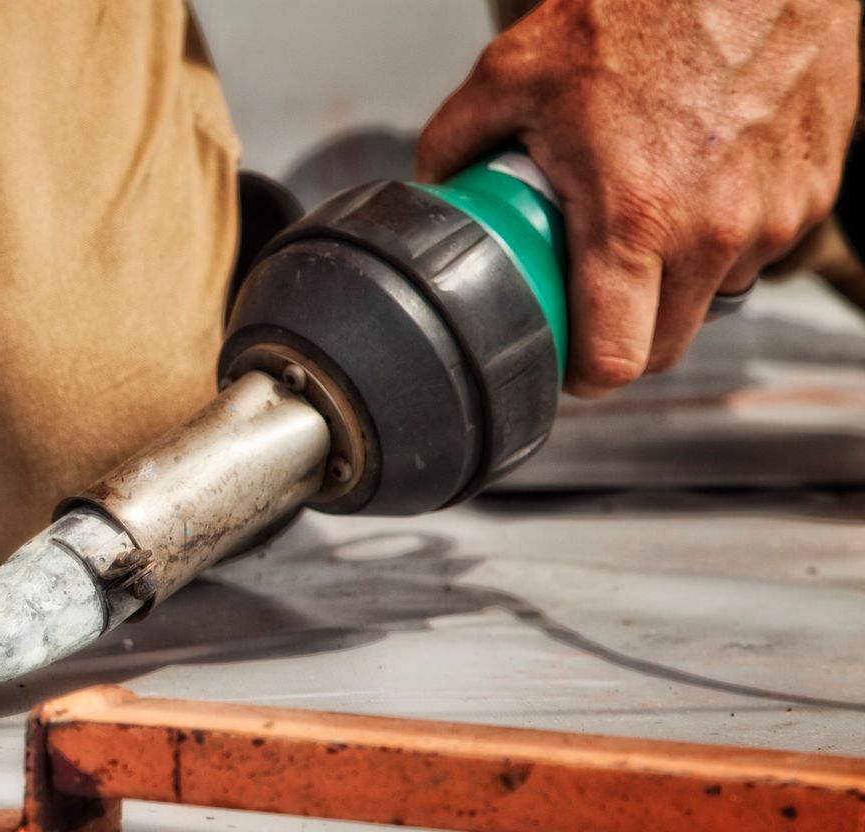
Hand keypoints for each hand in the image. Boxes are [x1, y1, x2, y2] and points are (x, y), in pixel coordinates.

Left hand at [419, 0, 858, 396]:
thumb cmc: (644, 7)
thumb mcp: (515, 71)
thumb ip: (459, 139)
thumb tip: (438, 183)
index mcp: (636, 217)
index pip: (616, 361)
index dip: (581, 375)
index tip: (561, 359)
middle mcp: (715, 230)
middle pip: (665, 346)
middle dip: (622, 334)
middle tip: (588, 291)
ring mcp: (774, 214)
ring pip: (714, 294)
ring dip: (676, 279)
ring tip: (643, 215)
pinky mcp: (815, 190)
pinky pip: (758, 245)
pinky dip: (724, 232)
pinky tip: (694, 178)